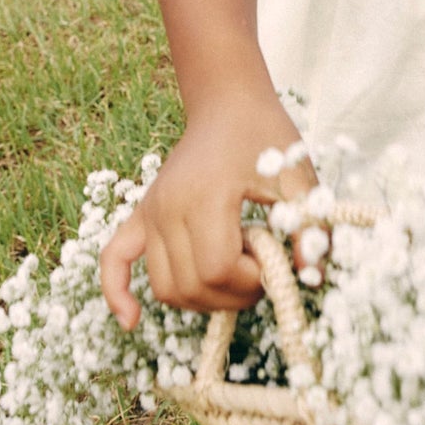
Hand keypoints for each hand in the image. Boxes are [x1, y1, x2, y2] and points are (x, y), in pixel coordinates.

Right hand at [100, 97, 316, 329]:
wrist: (229, 104)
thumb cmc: (266, 137)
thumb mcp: (299, 177)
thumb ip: (310, 226)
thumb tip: (309, 275)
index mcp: (205, 196)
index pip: (218, 269)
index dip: (250, 281)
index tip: (274, 263)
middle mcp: (167, 208)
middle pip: (191, 286)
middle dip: (232, 295)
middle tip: (260, 271)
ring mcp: (150, 212)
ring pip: (164, 287)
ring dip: (201, 298)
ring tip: (234, 271)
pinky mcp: (142, 215)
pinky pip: (114, 261)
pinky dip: (117, 294)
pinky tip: (130, 320)